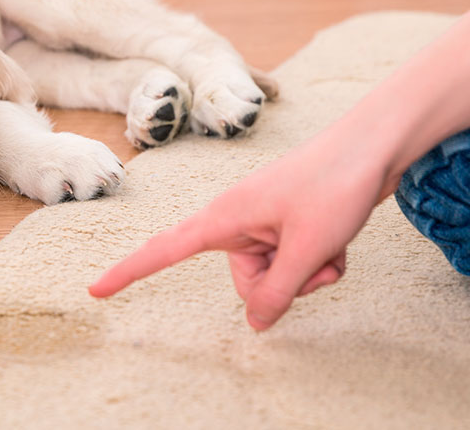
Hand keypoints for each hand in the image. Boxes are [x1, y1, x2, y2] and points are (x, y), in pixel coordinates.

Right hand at [89, 130, 388, 330]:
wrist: (374, 145)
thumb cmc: (335, 184)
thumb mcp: (307, 249)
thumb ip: (278, 292)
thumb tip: (256, 325)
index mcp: (224, 218)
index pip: (164, 250)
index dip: (129, 272)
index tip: (95, 290)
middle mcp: (238, 221)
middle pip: (246, 282)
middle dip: (284, 284)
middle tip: (315, 259)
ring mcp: (264, 223)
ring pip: (277, 277)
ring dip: (309, 272)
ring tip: (331, 244)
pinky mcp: (287, 225)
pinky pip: (295, 263)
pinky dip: (320, 261)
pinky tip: (339, 240)